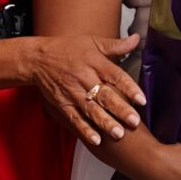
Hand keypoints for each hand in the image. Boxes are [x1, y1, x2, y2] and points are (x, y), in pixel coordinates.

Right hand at [29, 34, 144, 146]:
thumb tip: (137, 39)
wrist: (38, 58)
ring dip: (105, 122)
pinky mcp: (63, 104)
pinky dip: (85, 130)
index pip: (115, 76)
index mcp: (94, 62)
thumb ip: (116, 45)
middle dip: (120, 110)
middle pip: (104, 95)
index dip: (129, 88)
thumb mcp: (92, 42)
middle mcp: (84, 78)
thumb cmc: (68, 49)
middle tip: (134, 121)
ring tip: (118, 134)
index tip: (142, 99)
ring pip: (91, 110)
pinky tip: (96, 140)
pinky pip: (75, 118)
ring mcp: (72, 93)